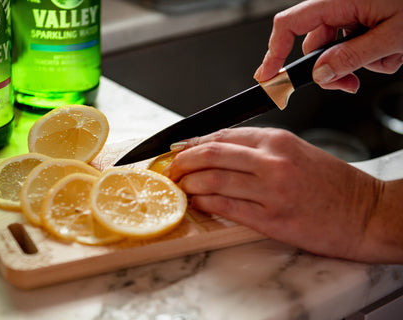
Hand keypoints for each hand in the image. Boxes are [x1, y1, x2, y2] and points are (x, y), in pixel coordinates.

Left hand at [164, 128, 402, 262]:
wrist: (365, 212)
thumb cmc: (332, 184)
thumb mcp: (296, 152)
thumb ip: (258, 150)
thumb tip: (217, 152)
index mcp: (277, 139)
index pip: (222, 135)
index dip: (193, 143)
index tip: (177, 150)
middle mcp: (272, 160)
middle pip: (211, 154)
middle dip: (182, 161)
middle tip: (170, 170)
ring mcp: (271, 190)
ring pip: (213, 180)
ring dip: (188, 184)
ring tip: (177, 188)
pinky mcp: (271, 218)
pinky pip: (225, 206)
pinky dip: (203, 204)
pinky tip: (195, 204)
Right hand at [254, 0, 402, 92]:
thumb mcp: (392, 35)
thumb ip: (351, 57)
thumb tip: (320, 75)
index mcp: (338, 0)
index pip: (289, 26)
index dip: (273, 52)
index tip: (269, 77)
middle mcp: (340, 4)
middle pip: (313, 45)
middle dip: (330, 70)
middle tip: (348, 84)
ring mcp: (352, 12)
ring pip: (335, 49)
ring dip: (356, 64)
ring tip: (387, 58)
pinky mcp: (364, 19)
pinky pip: (353, 44)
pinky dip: (369, 56)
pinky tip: (392, 51)